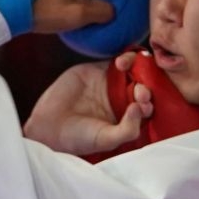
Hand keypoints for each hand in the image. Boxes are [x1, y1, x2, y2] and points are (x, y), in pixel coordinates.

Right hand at [23, 53, 149, 155]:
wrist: (49, 125)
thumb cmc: (78, 138)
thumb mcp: (107, 140)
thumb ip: (128, 129)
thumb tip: (140, 107)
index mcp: (127, 117)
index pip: (147, 106)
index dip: (149, 104)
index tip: (144, 107)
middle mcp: (122, 99)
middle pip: (144, 87)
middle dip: (147, 88)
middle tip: (140, 93)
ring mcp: (112, 83)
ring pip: (136, 71)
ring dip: (140, 70)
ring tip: (133, 77)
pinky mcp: (100, 69)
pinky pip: (120, 60)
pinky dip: (127, 58)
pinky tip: (122, 63)